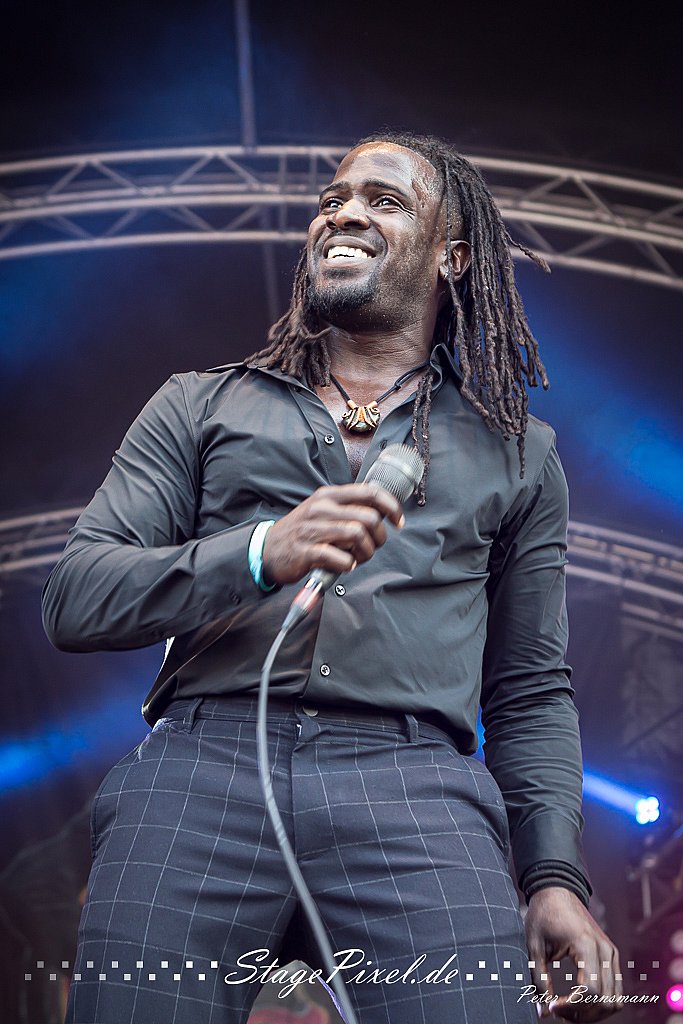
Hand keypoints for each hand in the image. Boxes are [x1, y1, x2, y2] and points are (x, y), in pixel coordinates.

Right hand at [261, 483, 403, 585]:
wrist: (268, 549)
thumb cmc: (302, 532)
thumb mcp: (323, 511)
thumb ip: (349, 509)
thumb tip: (382, 512)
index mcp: (329, 495)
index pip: (370, 493)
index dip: (392, 507)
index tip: (398, 522)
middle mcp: (321, 508)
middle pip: (369, 517)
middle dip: (379, 537)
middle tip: (373, 546)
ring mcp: (313, 529)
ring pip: (357, 535)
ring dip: (366, 552)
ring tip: (358, 557)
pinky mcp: (306, 552)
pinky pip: (339, 557)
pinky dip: (348, 564)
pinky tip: (345, 565)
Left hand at [525, 887, 620, 1020]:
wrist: (557, 890)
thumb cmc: (543, 915)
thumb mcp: (534, 947)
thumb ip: (539, 980)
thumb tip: (544, 1012)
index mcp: (585, 944)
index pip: (590, 990)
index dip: (572, 1007)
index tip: (553, 1007)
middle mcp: (604, 949)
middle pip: (606, 1000)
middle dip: (583, 1014)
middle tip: (559, 1012)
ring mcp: (611, 952)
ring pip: (616, 1000)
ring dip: (595, 1012)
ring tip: (570, 1010)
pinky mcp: (611, 955)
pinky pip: (616, 990)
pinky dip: (601, 1002)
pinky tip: (580, 1001)